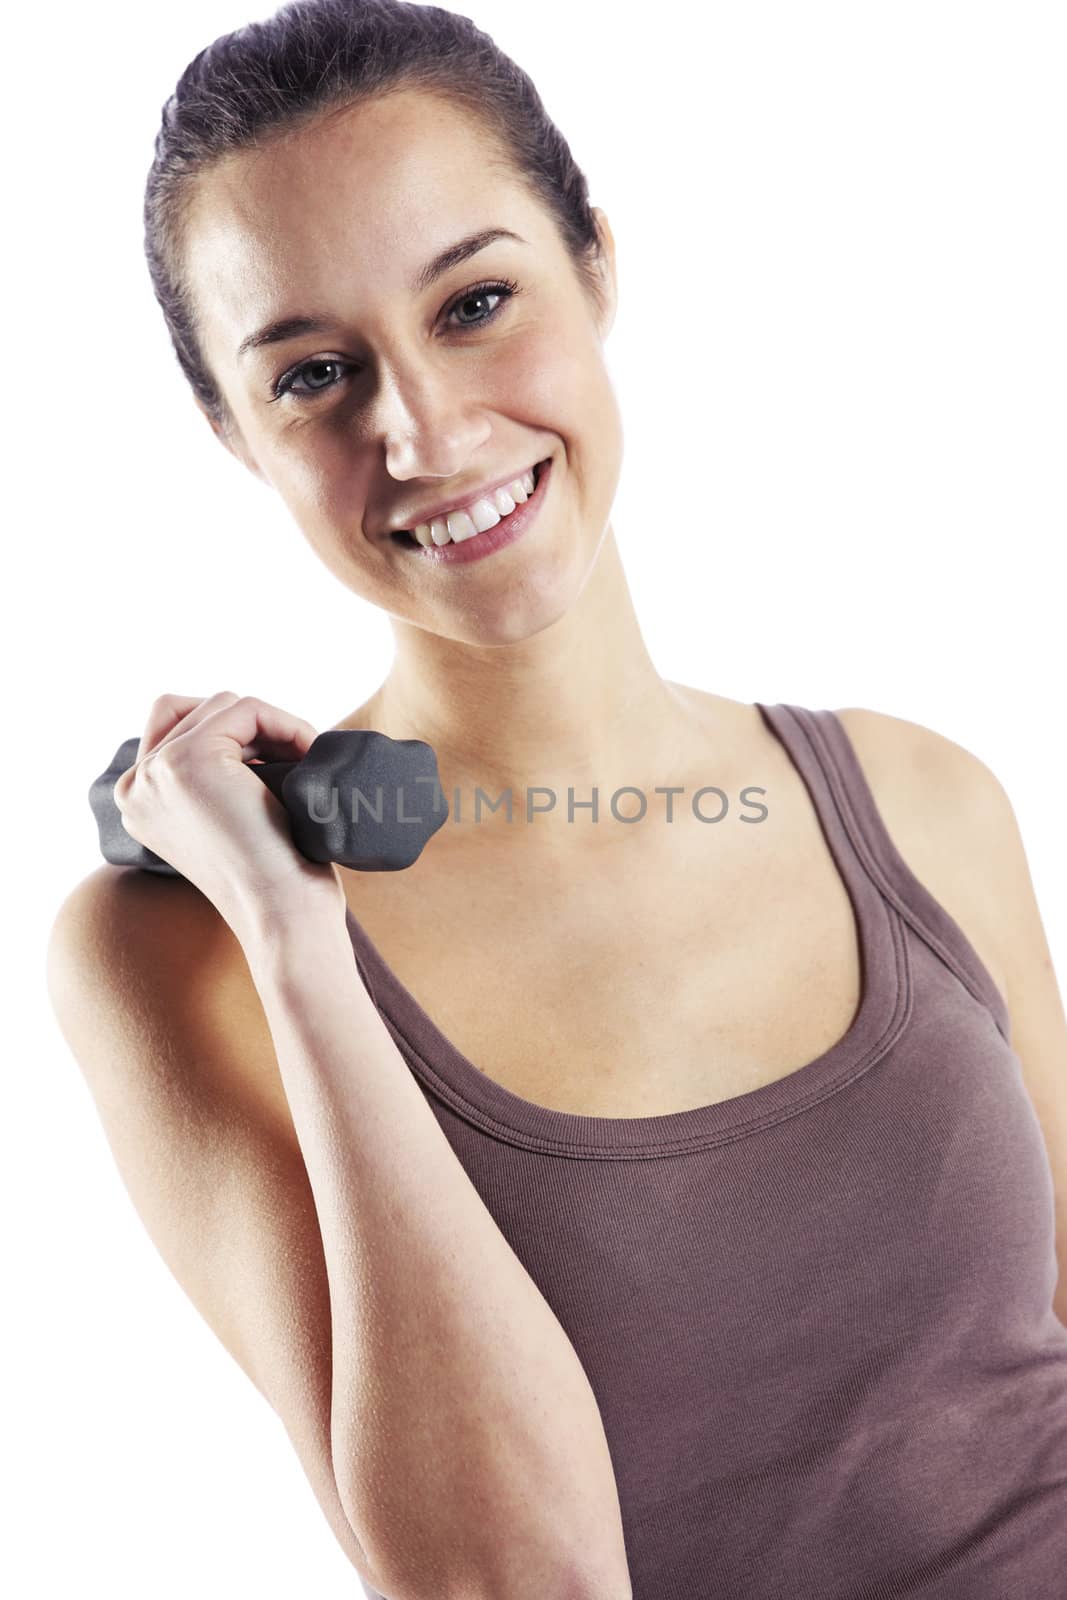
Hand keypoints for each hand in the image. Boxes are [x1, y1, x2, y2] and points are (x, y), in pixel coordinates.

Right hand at [113, 692, 347, 932]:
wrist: (281, 915)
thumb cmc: (272, 876)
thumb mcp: (227, 818)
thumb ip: (214, 776)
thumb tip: (243, 720)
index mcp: (138, 800)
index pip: (176, 725)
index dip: (234, 738)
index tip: (275, 769)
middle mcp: (135, 784)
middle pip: (197, 709)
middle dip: (252, 728)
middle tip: (294, 763)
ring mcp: (158, 770)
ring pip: (224, 705)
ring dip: (273, 726)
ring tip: (302, 763)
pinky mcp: (191, 760)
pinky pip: (247, 708)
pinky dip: (286, 725)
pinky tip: (307, 756)